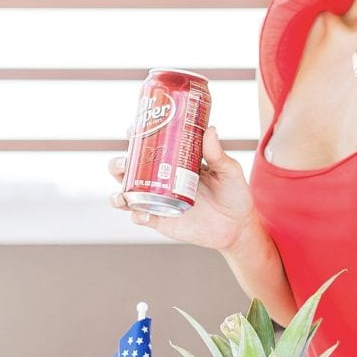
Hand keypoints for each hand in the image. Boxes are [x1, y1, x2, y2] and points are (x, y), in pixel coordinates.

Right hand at [108, 125, 257, 253]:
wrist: (237, 227)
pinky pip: (142, 217)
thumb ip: (218, 154)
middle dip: (119, 164)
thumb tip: (210, 129)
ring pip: (129, 194)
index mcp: (174, 162)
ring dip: (119, 192)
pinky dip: (137, 215)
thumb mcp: (228, 171)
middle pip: (130, 169)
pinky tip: (142, 214)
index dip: (136, 137)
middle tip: (124, 161)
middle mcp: (162, 180)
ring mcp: (159, 201)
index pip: (149, 146)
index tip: (132, 129)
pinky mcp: (162, 221)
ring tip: (122, 194)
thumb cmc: (234, 194)